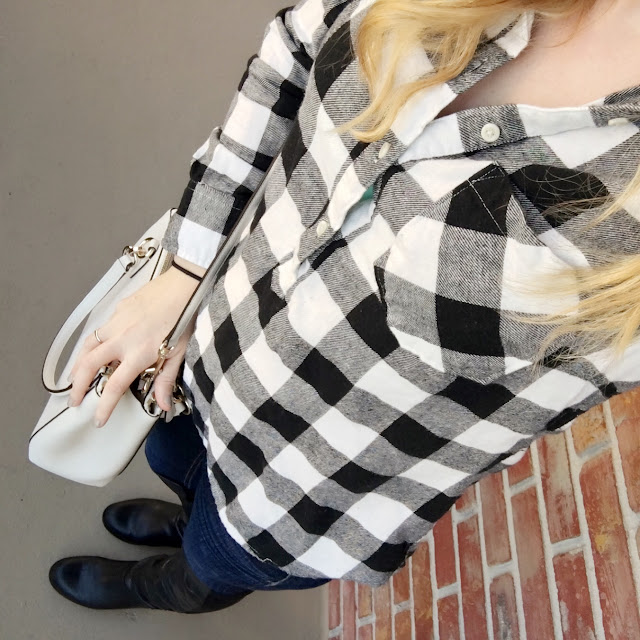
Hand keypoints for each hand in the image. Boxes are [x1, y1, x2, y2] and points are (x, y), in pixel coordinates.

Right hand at [67, 266, 200, 426]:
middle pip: (88, 366)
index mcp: (138, 354)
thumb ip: (167, 379)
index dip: (103, 406)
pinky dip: (92, 343)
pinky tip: (96, 348)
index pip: (113, 386)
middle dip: (77, 386)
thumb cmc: (185, 318)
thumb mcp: (179, 352)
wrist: (182, 286)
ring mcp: (116, 323)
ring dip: (78, 363)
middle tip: (74, 400)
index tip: (98, 419)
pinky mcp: (118, 310)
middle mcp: (121, 339)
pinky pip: (100, 329)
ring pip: (88, 345)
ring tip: (75, 377)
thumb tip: (163, 404)